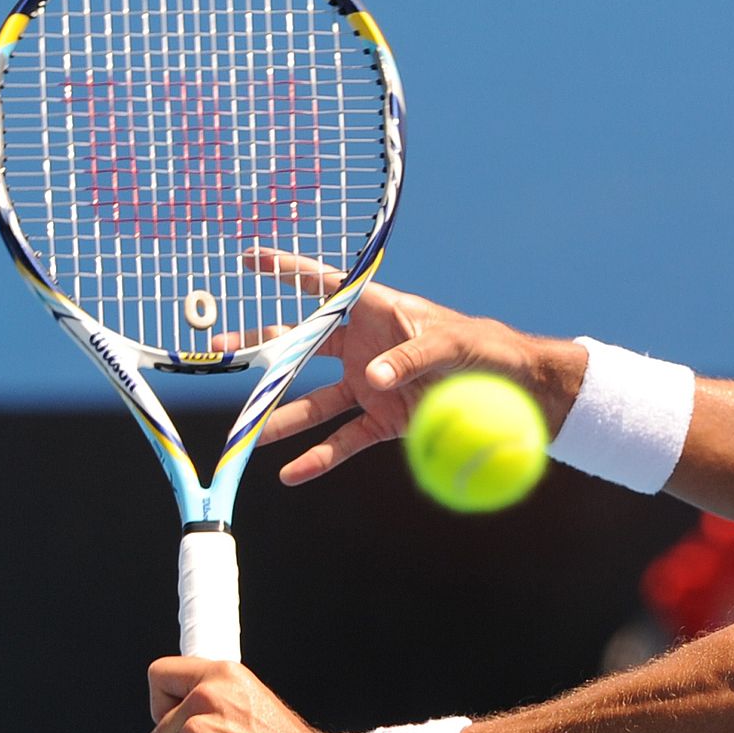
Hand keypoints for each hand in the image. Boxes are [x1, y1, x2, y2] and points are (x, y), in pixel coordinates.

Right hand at [225, 250, 574, 484]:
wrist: (512, 387)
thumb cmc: (483, 347)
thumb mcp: (452, 343)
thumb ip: (411, 357)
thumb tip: (372, 377)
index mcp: (376, 312)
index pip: (325, 286)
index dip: (289, 270)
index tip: (250, 258)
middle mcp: (363, 347)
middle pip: (301, 347)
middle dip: (260, 351)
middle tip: (221, 354)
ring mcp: (368, 385)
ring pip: (313, 401)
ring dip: (281, 417)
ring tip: (248, 435)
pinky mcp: (384, 420)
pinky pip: (344, 439)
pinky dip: (320, 458)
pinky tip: (292, 474)